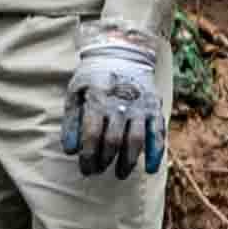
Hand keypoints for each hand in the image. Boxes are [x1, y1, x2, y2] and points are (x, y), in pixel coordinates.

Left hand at [60, 26, 171, 178]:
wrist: (123, 54)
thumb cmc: (93, 78)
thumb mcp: (75, 93)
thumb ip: (71, 121)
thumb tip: (70, 151)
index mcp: (98, 100)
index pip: (92, 135)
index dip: (89, 156)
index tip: (86, 169)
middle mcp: (121, 104)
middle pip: (113, 141)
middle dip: (104, 161)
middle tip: (97, 172)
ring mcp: (140, 106)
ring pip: (135, 140)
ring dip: (127, 162)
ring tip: (119, 174)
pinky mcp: (154, 108)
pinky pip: (157, 133)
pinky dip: (155, 152)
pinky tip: (150, 168)